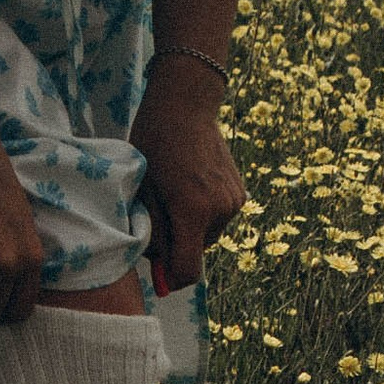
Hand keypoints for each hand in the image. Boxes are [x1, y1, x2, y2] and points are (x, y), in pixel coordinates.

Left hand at [134, 66, 245, 291]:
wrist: (185, 106)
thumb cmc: (154, 145)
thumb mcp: (143, 190)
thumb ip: (154, 232)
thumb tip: (159, 265)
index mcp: (194, 211)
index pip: (189, 270)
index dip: (172, 278)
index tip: (159, 273)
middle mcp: (221, 210)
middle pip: (197, 252)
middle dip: (177, 245)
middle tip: (157, 216)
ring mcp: (235, 201)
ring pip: (207, 235)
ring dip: (189, 228)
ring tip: (172, 196)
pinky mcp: (240, 193)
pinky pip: (218, 218)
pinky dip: (203, 213)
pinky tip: (189, 186)